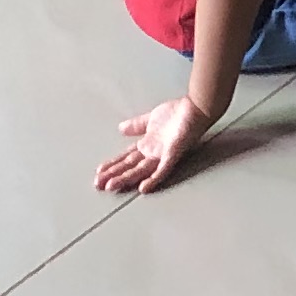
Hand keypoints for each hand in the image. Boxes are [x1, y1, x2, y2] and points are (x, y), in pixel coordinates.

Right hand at [98, 96, 215, 195]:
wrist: (197, 107)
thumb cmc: (179, 113)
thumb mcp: (152, 118)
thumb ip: (137, 125)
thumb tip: (121, 128)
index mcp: (147, 144)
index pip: (125, 157)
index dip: (112, 165)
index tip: (99, 173)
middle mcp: (153, 152)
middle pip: (129, 166)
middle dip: (113, 175)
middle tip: (98, 185)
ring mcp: (162, 154)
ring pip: (141, 170)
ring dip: (126, 178)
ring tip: (112, 186)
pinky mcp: (173, 154)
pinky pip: (163, 169)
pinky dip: (153, 179)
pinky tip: (143, 188)